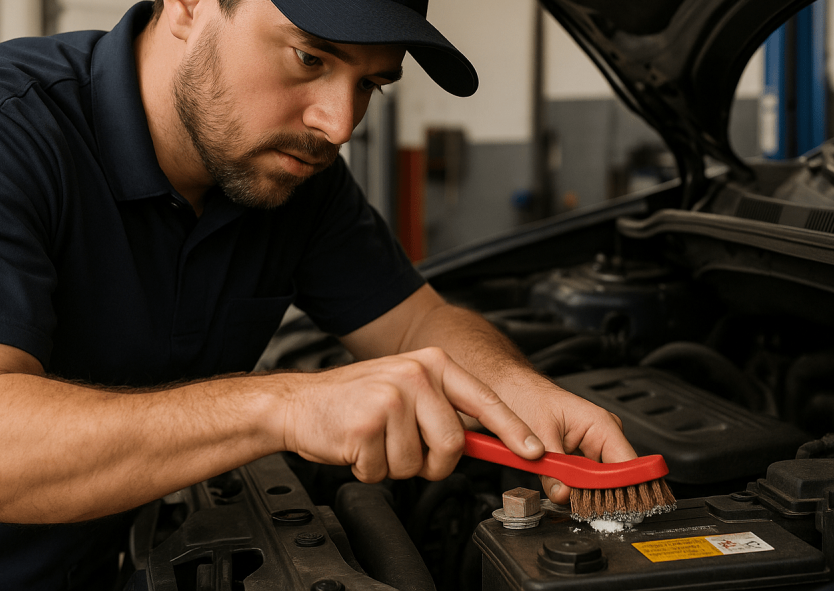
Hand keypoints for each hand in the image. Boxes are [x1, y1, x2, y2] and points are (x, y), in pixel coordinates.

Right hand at [281, 347, 544, 482]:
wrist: (300, 404)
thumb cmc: (355, 402)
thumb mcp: (408, 392)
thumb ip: (447, 409)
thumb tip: (493, 440)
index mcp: (430, 363)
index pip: (483, 400)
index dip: (513, 430)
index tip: (534, 451)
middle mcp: (414, 374)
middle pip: (453, 443)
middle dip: (432, 461)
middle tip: (406, 450)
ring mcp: (390, 396)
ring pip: (419, 462)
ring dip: (395, 465)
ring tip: (376, 441)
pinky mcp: (367, 423)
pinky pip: (386, 471)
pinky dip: (370, 470)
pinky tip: (358, 446)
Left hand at [498, 370, 637, 503]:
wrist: (512, 388)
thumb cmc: (527, 397)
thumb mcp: (538, 433)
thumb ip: (552, 469)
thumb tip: (563, 494)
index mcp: (602, 424)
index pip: (627, 467)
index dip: (621, 491)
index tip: (606, 508)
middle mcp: (603, 436)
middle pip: (614, 479)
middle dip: (595, 496)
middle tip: (572, 501)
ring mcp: (593, 447)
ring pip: (598, 483)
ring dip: (581, 493)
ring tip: (561, 489)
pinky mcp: (580, 457)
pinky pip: (584, 480)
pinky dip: (573, 488)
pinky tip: (560, 486)